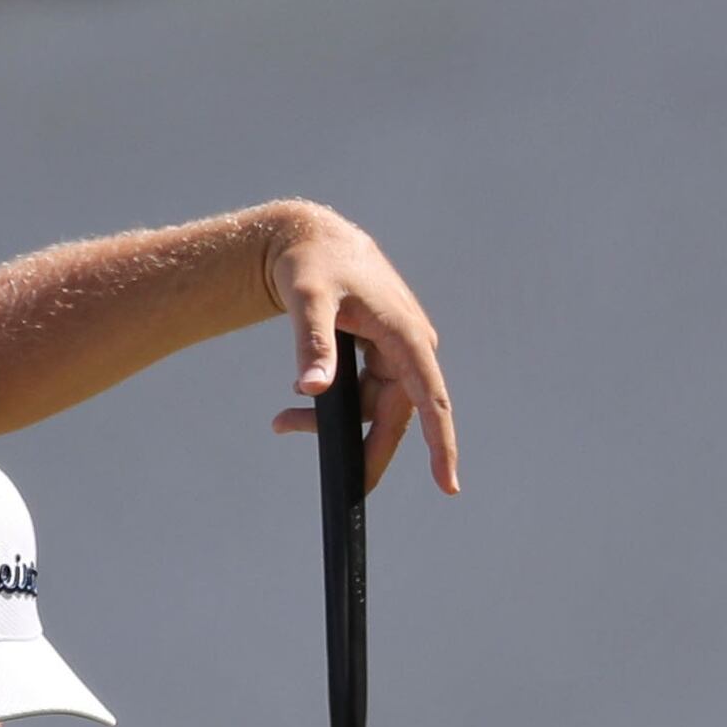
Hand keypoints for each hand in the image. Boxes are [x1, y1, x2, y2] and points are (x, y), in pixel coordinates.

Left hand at [264, 204, 460, 495]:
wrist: (311, 242)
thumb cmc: (312, 266)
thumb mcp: (308, 300)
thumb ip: (313, 343)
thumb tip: (311, 389)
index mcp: (406, 336)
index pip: (430, 400)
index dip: (440, 445)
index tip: (447, 485)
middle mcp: (411, 347)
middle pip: (394, 417)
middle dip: (356, 446)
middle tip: (332, 479)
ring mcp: (398, 353)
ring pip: (371, 409)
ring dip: (329, 423)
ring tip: (280, 421)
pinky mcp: (382, 356)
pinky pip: (362, 397)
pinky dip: (331, 406)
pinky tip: (296, 403)